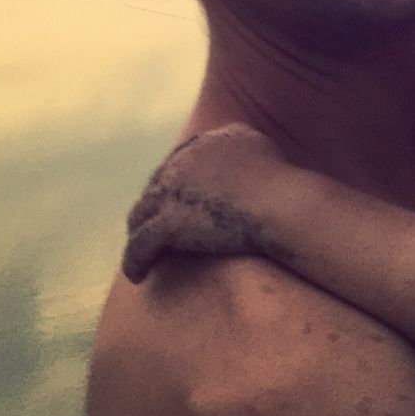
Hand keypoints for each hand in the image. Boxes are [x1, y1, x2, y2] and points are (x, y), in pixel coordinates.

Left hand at [122, 123, 280, 283]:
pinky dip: (136, 261)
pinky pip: (140, 246)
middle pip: (155, 186)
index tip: (175, 201)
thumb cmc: (278, 181)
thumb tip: (234, 145)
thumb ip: (237, 140)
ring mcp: (170, 193)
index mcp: (204, 143)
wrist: (279, 204)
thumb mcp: (257, 144)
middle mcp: (181, 162)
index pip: (178, 161)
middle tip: (153, 226)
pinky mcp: (168, 224)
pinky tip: (138, 275)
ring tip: (141, 250)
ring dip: (139, 231)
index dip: (173, 182)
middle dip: (153, 206)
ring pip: (140, 215)